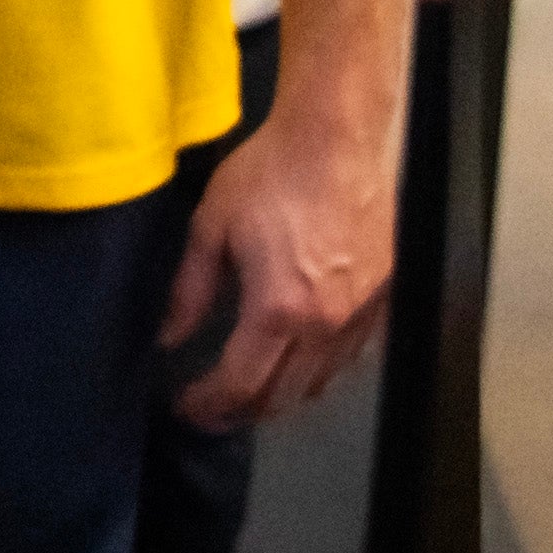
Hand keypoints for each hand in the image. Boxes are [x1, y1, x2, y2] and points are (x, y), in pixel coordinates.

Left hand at [162, 94, 398, 428]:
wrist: (336, 140)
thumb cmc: (268, 176)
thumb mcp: (211, 229)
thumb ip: (190, 291)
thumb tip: (168, 337)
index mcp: (279, 310)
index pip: (242, 382)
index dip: (209, 404)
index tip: (186, 409)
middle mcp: (326, 325)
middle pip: (285, 394)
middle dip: (243, 411)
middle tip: (212, 413)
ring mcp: (361, 315)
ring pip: (322, 382)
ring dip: (283, 397)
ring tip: (249, 396)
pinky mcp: (384, 299)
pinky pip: (351, 357)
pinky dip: (320, 372)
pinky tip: (300, 365)